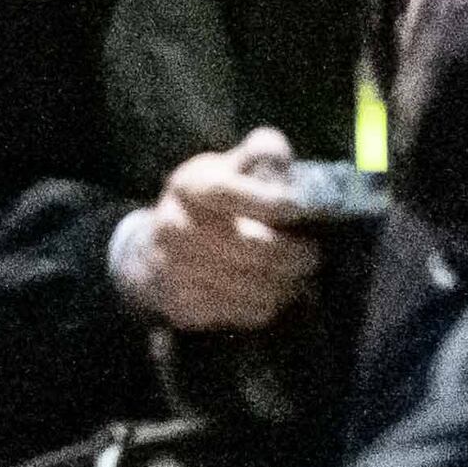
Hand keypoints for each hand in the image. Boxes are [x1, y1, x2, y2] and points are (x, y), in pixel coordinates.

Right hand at [109, 127, 323, 331]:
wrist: (155, 251)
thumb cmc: (209, 205)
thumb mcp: (228, 169)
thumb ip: (260, 155)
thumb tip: (279, 154)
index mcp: (187, 186)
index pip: (227, 192)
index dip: (268, 201)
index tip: (299, 208)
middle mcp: (173, 226)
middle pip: (250, 246)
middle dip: (293, 254)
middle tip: (312, 254)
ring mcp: (175, 269)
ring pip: (252, 285)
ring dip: (285, 283)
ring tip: (296, 276)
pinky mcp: (185, 305)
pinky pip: (243, 312)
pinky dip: (267, 305)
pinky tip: (271, 292)